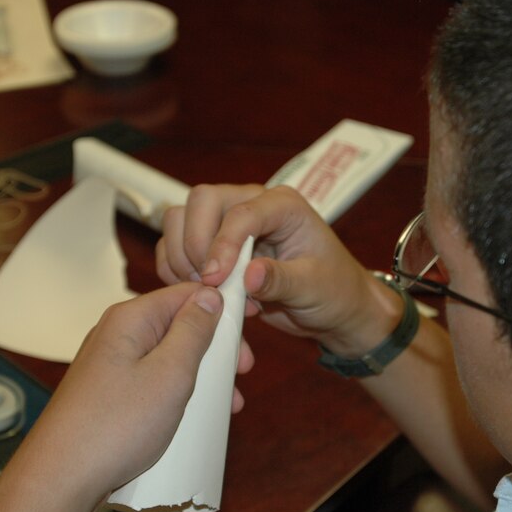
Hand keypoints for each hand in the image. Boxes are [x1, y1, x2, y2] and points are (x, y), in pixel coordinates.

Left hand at [0, 283, 229, 511]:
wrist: (61, 478)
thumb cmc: (116, 426)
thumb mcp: (170, 374)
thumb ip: (194, 331)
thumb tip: (211, 296)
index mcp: (130, 319)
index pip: (187, 293)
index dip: (222, 308)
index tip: (248, 333)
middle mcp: (117, 335)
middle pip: (179, 325)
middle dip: (215, 348)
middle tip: (242, 374)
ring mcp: (111, 365)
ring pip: (169, 357)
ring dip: (202, 376)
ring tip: (228, 404)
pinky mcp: (109, 393)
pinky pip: (153, 382)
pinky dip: (178, 394)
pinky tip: (196, 417)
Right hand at [156, 184, 402, 356]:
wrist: (334, 308)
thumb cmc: (334, 291)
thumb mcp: (314, 288)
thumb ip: (281, 280)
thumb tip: (247, 276)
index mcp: (282, 205)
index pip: (239, 212)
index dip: (221, 244)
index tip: (213, 279)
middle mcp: (252, 206)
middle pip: (200, 202)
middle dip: (195, 245)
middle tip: (209, 285)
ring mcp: (229, 225)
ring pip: (181, 220)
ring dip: (182, 258)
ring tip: (210, 293)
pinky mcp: (215, 247)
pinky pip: (176, 247)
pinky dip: (176, 271)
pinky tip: (202, 295)